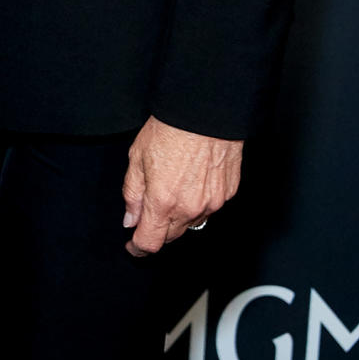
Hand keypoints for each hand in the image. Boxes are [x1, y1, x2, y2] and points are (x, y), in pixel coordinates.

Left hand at [122, 115, 242, 257]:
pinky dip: (197, 203)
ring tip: (172, 188)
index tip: (133, 245)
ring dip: (178, 217)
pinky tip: (192, 182)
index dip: (138, 247)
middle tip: (148, 213)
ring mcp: (212, 203)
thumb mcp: (137, 157)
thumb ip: (132, 193)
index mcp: (163, 201)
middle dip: (157, 230)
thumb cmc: (170, 129)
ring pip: (191, 223)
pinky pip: (209, 208)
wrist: (205, 112)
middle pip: (171, 236)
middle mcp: (190, 208)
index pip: (150, 241)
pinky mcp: (227, 194)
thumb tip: (130, 219)